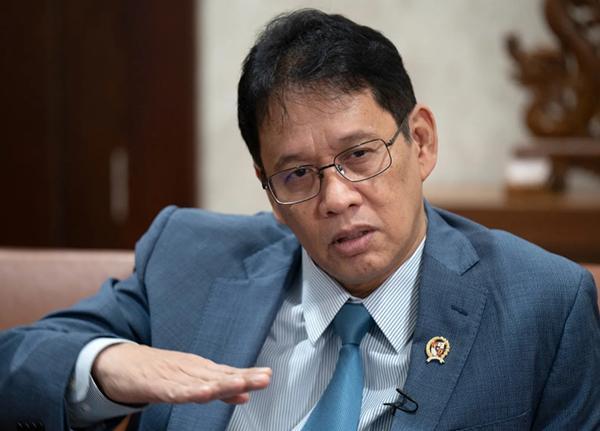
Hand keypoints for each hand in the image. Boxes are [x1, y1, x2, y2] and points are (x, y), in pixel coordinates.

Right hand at [91, 343, 270, 404]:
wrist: (121, 363)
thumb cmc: (159, 371)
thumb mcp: (192, 379)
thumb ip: (218, 388)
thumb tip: (245, 395)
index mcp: (201, 370)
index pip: (229, 373)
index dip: (249, 375)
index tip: (268, 376)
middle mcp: (192, 370)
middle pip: (221, 375)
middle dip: (243, 377)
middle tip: (264, 378)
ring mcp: (175, 376)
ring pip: (201, 382)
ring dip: (221, 383)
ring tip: (240, 384)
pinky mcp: (157, 385)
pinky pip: (175, 391)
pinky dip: (189, 392)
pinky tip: (201, 393)